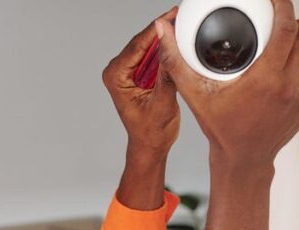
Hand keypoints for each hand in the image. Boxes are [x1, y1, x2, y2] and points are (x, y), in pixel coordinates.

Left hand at [103, 6, 180, 154]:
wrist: (151, 145)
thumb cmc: (151, 131)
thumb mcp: (162, 103)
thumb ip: (167, 75)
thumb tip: (170, 47)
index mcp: (116, 77)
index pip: (137, 45)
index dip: (156, 28)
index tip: (171, 15)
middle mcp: (118, 71)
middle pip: (142, 42)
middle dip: (162, 28)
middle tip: (180, 15)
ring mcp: (127, 71)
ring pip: (148, 46)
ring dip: (165, 37)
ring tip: (182, 23)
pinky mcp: (138, 73)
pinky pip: (152, 55)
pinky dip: (165, 48)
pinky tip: (178, 39)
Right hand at [153, 0, 298, 167]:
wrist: (243, 160)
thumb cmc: (223, 129)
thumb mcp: (195, 94)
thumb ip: (176, 60)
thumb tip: (163, 29)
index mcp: (268, 80)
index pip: (285, 28)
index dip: (282, 4)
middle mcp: (293, 86)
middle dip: (289, 17)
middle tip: (273, 13)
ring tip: (297, 26)